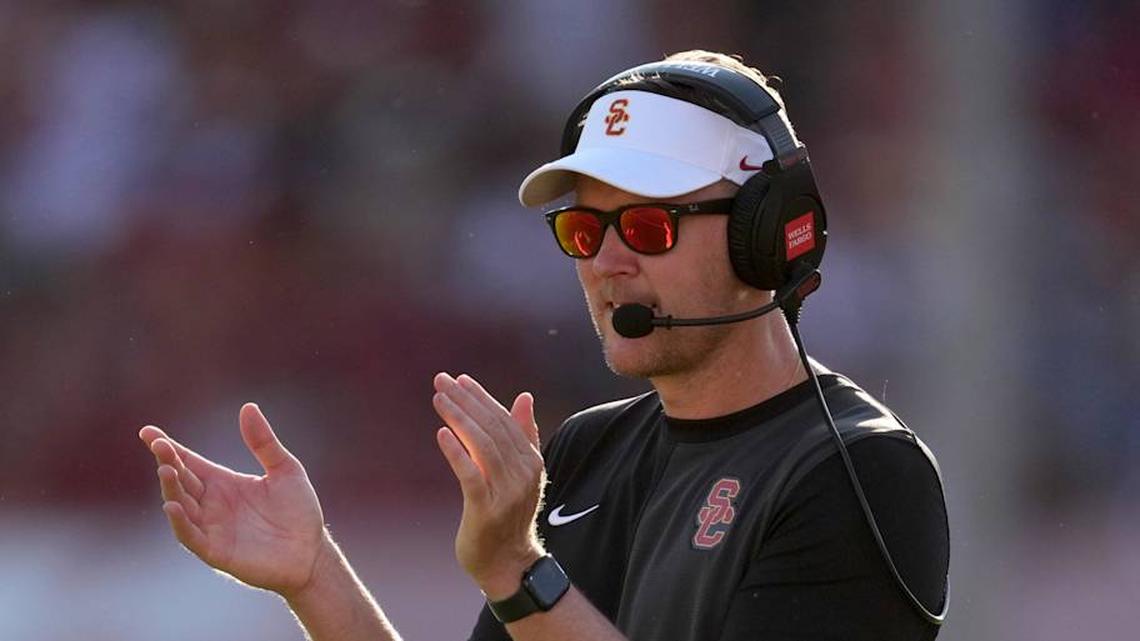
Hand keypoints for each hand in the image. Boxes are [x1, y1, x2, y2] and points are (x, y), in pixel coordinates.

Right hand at [139, 403, 326, 597]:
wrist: (312, 552)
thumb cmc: (298, 511)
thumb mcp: (285, 469)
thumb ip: (264, 442)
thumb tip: (248, 407)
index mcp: (223, 482)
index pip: (189, 462)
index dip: (168, 448)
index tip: (148, 432)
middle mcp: (211, 504)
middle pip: (181, 480)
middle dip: (168, 463)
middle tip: (160, 446)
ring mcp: (211, 528)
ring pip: (181, 506)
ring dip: (171, 490)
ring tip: (167, 470)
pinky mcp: (216, 552)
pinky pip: (191, 537)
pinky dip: (180, 523)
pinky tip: (172, 507)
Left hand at [432, 373, 545, 598]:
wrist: (508, 563)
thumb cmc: (509, 515)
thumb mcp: (521, 474)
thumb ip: (523, 435)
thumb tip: (524, 397)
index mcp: (532, 461)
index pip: (505, 420)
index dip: (481, 398)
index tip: (459, 379)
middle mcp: (523, 474)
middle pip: (492, 428)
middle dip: (466, 401)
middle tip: (441, 381)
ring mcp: (506, 493)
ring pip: (482, 446)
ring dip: (459, 419)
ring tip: (439, 400)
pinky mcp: (486, 510)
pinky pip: (471, 474)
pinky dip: (457, 452)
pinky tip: (442, 433)